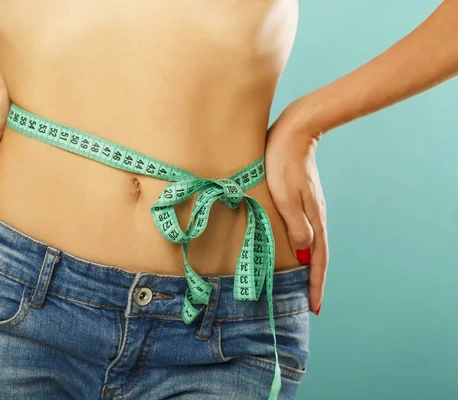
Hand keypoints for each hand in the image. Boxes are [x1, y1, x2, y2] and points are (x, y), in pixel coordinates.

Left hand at [265, 99, 328, 313]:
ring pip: (311, 244)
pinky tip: (295, 249)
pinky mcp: (302, 199)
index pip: (317, 260)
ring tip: (302, 282)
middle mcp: (316, 217)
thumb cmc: (283, 161)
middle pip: (317, 256)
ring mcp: (311, 208)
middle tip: (311, 303)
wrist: (295, 130)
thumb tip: (303, 253)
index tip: (315, 307)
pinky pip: (305, 231)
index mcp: (314, 219)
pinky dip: (302, 247)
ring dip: (308, 266)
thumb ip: (295, 224)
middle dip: (314, 281)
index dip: (315, 285)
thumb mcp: (286, 195)